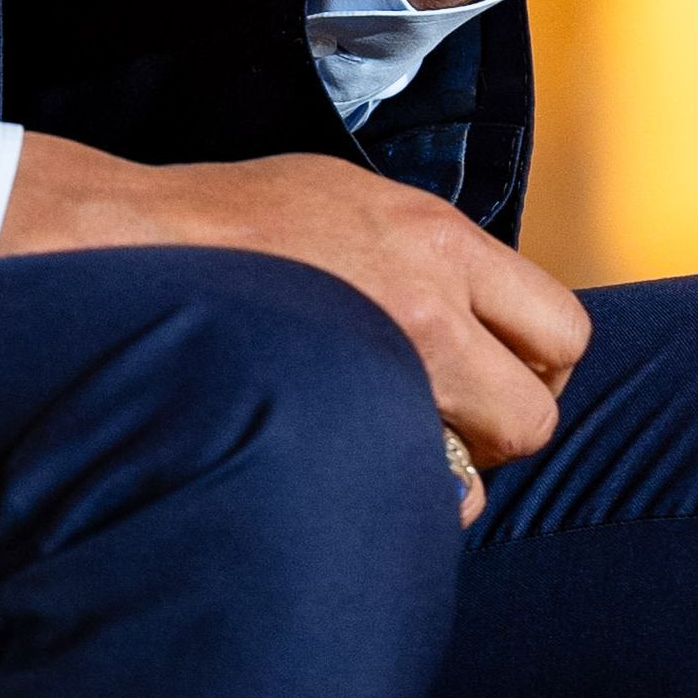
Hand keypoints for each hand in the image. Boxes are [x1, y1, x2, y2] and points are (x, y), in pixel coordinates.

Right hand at [0, 133, 591, 520]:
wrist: (136, 248)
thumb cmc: (238, 220)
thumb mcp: (354, 200)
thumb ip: (428, 256)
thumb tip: (477, 315)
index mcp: (440, 242)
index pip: (561, 327)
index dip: (540, 365)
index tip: (501, 376)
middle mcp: (429, 308)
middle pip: (537, 415)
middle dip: (508, 432)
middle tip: (460, 428)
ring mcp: (379, 373)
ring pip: (474, 478)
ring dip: (450, 476)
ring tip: (397, 450)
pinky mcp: (327, 422)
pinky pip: (402, 495)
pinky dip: (392, 497)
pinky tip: (349, 467)